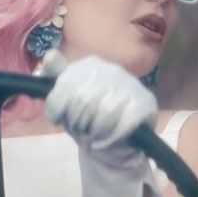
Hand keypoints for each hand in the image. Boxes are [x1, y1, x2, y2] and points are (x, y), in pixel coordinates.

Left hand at [41, 50, 161, 196]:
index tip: (58, 118)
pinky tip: (104, 141)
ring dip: (94, 132)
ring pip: (104, 113)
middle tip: (80, 130)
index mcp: (92, 64)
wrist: (116, 141)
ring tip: (93, 136)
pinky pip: (122, 124)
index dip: (58, 107)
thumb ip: (56, 76)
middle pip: (83, 101)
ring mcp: (132, 86)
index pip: (66, 85)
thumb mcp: (66, 99)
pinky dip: (109, 138)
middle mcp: (114, 70)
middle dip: (77, 123)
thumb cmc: (88, 117)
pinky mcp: (146, 105)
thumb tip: (50, 55)